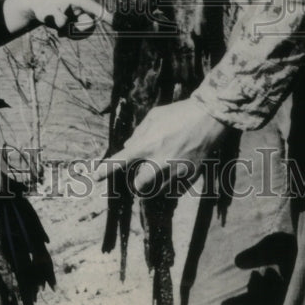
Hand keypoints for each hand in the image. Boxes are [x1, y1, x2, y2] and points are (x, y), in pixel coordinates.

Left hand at [16, 0, 111, 37]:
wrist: (39, 8)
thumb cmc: (44, 8)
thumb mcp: (47, 13)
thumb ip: (57, 18)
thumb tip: (64, 24)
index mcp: (79, 0)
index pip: (96, 9)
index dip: (107, 16)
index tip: (116, 23)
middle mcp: (83, 7)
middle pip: (90, 25)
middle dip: (77, 31)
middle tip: (63, 32)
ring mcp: (82, 14)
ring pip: (85, 31)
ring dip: (72, 34)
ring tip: (60, 31)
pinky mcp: (79, 20)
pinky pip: (80, 34)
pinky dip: (70, 35)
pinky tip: (60, 31)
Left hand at [94, 97, 226, 195]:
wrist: (209, 118)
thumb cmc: (179, 113)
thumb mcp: (154, 116)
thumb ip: (139, 133)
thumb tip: (128, 148)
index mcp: (148, 145)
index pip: (121, 161)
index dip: (106, 170)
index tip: (96, 176)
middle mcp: (159, 161)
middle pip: (139, 186)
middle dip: (137, 184)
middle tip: (139, 178)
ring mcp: (175, 171)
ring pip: (156, 191)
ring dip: (152, 186)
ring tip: (157, 175)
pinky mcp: (190, 176)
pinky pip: (174, 189)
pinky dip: (171, 185)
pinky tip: (174, 173)